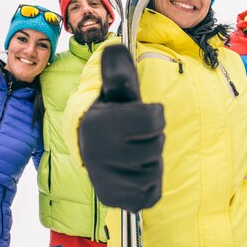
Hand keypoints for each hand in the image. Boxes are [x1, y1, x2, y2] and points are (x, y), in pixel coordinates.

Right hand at [79, 44, 164, 212]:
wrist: (89, 149)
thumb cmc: (110, 115)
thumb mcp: (114, 91)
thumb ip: (118, 70)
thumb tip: (115, 47)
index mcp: (100, 123)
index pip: (155, 118)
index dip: (153, 115)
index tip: (138, 115)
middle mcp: (99, 153)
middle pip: (157, 144)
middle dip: (153, 138)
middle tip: (135, 137)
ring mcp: (106, 180)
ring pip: (155, 169)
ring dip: (152, 161)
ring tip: (133, 154)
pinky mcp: (114, 199)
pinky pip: (151, 191)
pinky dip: (150, 183)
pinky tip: (134, 173)